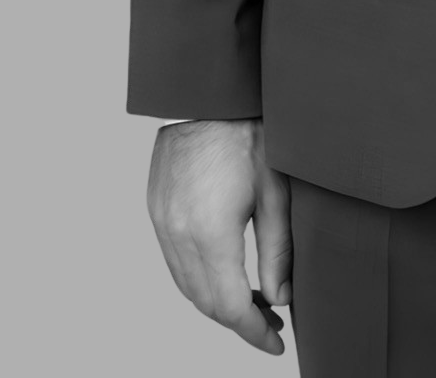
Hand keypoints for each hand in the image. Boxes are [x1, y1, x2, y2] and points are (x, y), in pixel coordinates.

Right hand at [147, 118, 290, 355]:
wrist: (208, 92)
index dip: (255, 332)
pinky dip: (198, 280)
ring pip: (186, 286)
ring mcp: (162, 222)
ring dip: (217, 303)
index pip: (231, 306)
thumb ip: (277, 250)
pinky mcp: (155, 209)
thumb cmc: (250, 133)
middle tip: (271, 324)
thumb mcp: (275, 191)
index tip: (278, 343)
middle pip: (205, 302)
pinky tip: (224, 275)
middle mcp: (178, 233)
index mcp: (210, 232)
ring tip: (253, 304)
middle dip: (239, 322)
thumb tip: (280, 299)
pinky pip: (174, 262)